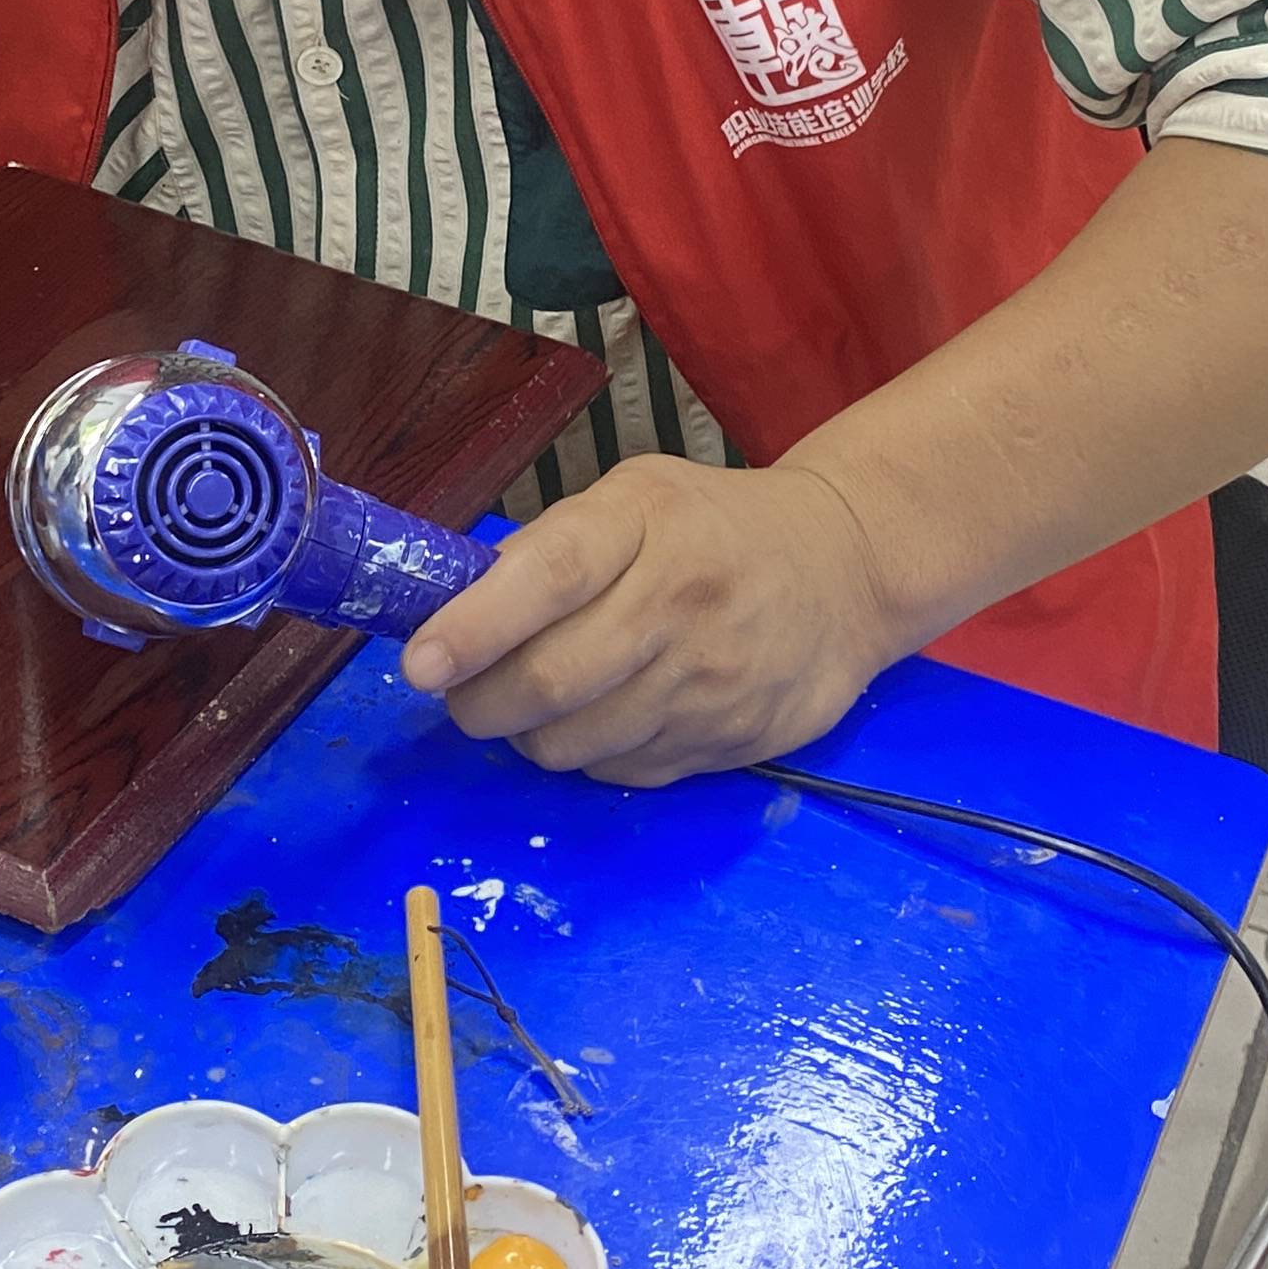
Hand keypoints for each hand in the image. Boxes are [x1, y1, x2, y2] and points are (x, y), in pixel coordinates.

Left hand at [398, 455, 900, 788]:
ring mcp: (711, 682)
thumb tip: (458, 605)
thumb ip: (555, 543)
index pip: (550, 577)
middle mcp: (682, 604)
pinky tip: (603, 718)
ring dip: (530, 735)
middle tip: (459, 695)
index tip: (420, 664)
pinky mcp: (731, 741)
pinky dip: (590, 756)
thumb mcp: (639, 496)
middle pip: (553, 680)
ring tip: (533, 704)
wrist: (848, 572)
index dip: (476, 626)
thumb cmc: (717, 526)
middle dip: (480, 703)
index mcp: (649, 524)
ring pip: (578, 742)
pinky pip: (623, 772)